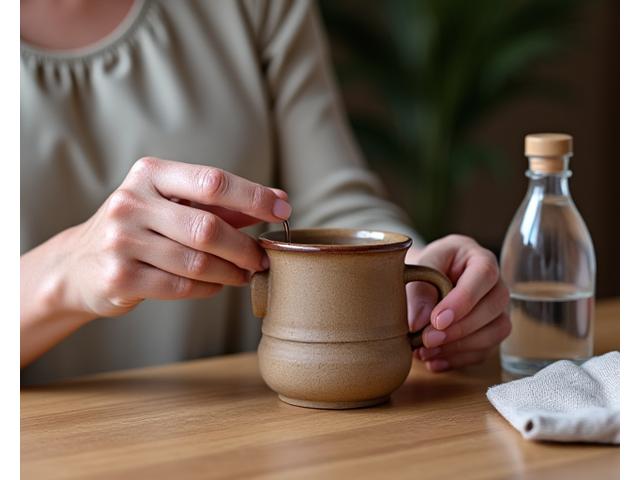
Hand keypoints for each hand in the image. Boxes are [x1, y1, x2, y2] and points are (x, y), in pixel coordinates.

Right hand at [60, 157, 290, 316]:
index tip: (283, 210)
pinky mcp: (119, 277)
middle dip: (245, 247)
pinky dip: (208, 288)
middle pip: (208, 227)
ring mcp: (121, 240)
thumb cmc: (140, 228)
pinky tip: (216, 284)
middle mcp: (131, 202)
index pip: (213, 181)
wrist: (78, 264)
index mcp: (149, 174)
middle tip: (263, 258)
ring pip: (198, 262)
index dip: (254, 197)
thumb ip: (222, 203)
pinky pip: (182, 286)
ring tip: (245, 274)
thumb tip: (279, 201)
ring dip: (231, 272)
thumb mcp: (172, 204)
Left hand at [406, 235, 509, 371]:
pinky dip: (458, 359)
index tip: (437, 320)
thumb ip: (418, 292)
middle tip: (428, 339)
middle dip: (460, 328)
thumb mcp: (419, 269)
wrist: (423, 280)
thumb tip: (418, 323)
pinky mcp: (490, 332)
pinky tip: (434, 361)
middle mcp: (495, 284)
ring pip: (496, 332)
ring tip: (426, 352)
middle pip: (494, 306)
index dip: (464, 300)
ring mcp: (497, 310)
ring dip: (461, 347)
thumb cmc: (424, 268)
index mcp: (478, 258)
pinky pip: (485, 351)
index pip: (484, 275)